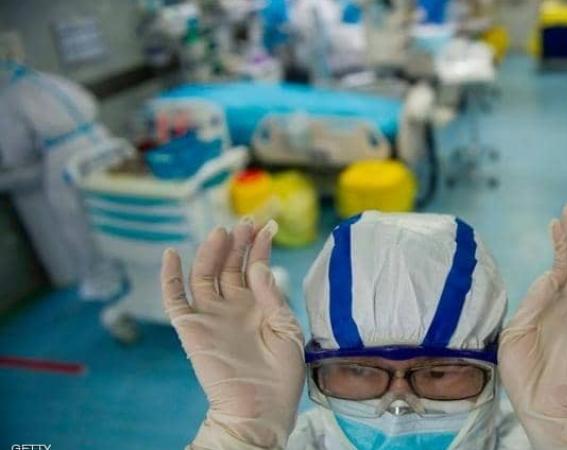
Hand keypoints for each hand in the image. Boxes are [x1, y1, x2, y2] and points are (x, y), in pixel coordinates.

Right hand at [160, 219, 304, 448]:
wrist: (260, 409)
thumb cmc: (281, 376)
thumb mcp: (288, 330)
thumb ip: (272, 296)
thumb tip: (258, 265)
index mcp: (259, 308)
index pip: (256, 268)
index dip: (260, 246)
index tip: (268, 225)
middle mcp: (234, 308)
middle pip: (230, 266)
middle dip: (238, 243)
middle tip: (246, 221)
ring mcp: (211, 316)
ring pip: (206, 275)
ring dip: (211, 252)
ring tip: (222, 232)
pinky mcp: (191, 329)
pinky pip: (175, 299)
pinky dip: (169, 277)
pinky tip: (172, 254)